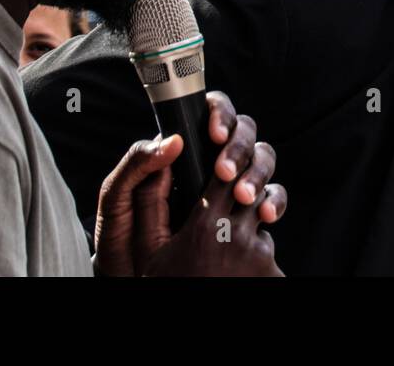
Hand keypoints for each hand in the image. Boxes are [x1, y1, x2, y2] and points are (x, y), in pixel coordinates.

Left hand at [93, 91, 285, 275]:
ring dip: (258, 173)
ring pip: (262, 158)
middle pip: (243, 132)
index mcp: (181, 150)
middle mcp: (212, 161)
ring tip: (245, 198)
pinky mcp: (251, 211)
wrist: (140, 279)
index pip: (210, 114)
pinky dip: (275, 200)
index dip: (220, 115)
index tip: (215, 134)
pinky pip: (274, 195)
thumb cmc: (122, 240)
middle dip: (239, 148)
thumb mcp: (118, 201)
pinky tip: (265, 215)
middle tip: (224, 173)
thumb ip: (136, 165)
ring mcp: (234, 184)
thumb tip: (171, 140)